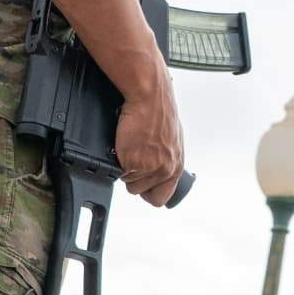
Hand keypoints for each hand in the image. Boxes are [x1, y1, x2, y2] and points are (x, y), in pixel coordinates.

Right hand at [117, 78, 186, 206]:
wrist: (150, 97)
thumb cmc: (160, 111)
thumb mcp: (171, 140)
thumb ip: (165, 159)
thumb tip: (157, 168)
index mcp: (176, 165)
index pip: (161, 197)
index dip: (149, 192)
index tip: (143, 185)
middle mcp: (164, 169)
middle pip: (140, 191)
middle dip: (133, 179)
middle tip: (133, 159)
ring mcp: (148, 167)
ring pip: (128, 182)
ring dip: (125, 168)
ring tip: (130, 147)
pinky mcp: (132, 161)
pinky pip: (118, 171)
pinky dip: (117, 159)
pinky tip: (125, 143)